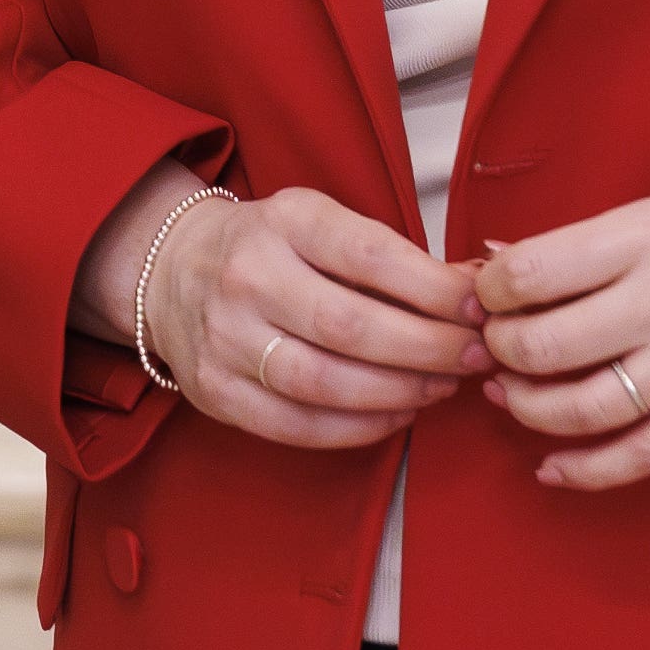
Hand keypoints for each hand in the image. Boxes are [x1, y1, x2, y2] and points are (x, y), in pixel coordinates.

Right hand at [78, 169, 481, 450]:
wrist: (171, 270)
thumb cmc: (269, 247)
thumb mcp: (319, 221)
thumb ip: (389, 255)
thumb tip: (474, 289)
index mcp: (283, 222)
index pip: (369, 255)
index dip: (434, 289)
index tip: (478, 308)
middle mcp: (247, 277)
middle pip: (351, 327)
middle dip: (428, 349)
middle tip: (474, 357)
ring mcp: (225, 339)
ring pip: (325, 384)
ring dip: (399, 393)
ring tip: (440, 387)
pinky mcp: (215, 392)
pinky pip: (297, 425)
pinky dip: (358, 428)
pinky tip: (396, 414)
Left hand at [476, 163, 649, 489]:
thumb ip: (595, 237)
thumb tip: (503, 259)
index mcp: (649, 233)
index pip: (531, 273)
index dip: (488, 292)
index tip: (483, 296)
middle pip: (544, 347)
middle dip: (498, 353)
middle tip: (491, 348)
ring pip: (582, 410)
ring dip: (528, 411)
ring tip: (511, 396)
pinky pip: (643, 456)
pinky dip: (586, 472)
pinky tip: (553, 468)